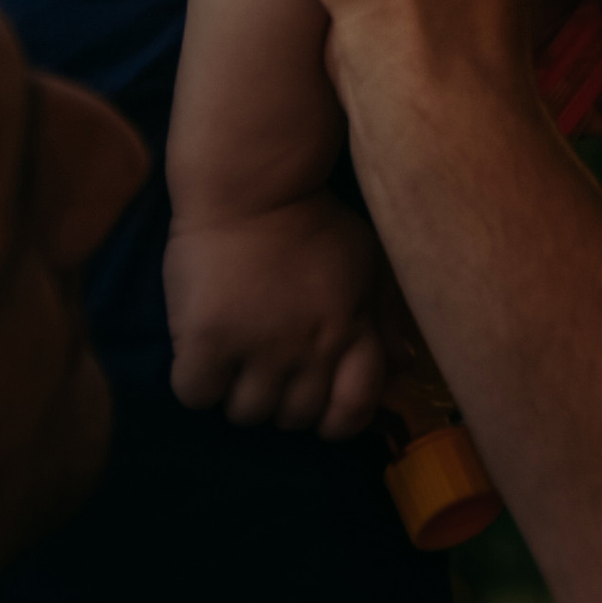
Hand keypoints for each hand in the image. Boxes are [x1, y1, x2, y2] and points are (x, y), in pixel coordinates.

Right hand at [166, 195, 389, 437]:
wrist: (250, 181)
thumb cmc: (310, 220)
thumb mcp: (362, 261)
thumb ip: (382, 316)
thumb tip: (403, 366)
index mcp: (349, 328)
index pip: (354, 409)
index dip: (338, 420)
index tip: (321, 405)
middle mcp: (309, 346)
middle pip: (294, 418)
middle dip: (282, 399)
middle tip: (268, 364)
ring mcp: (257, 345)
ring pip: (246, 414)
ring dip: (239, 392)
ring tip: (236, 354)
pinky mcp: (207, 339)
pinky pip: (198, 395)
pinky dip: (198, 381)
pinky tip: (204, 351)